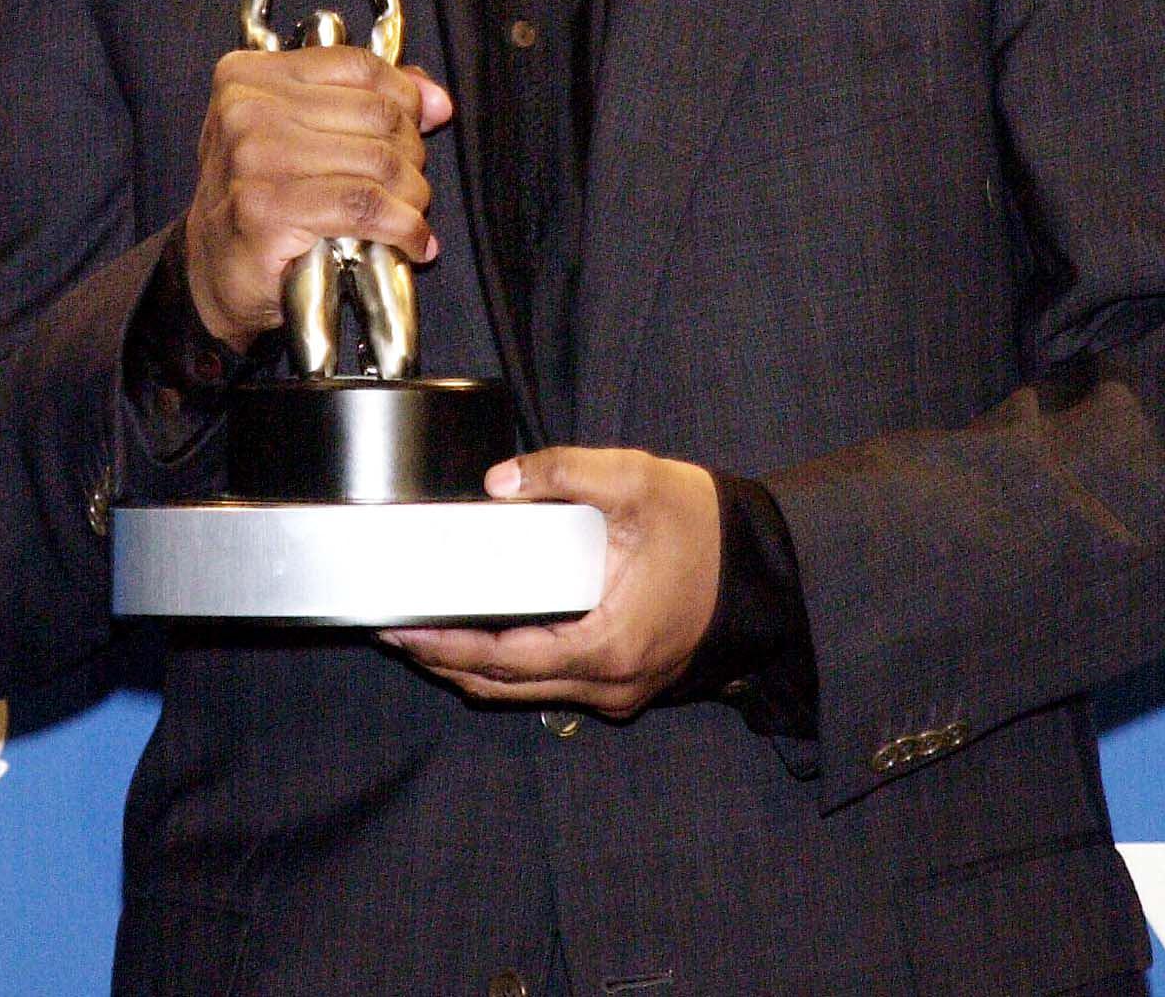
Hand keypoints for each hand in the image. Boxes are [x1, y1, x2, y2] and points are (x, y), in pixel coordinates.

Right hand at [183, 44, 452, 351]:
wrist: (212, 271)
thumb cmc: (261, 198)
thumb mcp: (299, 131)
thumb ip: (363, 100)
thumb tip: (434, 99)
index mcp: (250, 75)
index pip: (357, 66)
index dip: (406, 93)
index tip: (428, 119)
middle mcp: (246, 109)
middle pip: (376, 114)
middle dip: (412, 153)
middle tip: (411, 184)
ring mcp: (253, 159)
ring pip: (378, 161)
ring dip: (413, 195)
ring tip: (412, 214)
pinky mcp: (266, 210)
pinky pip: (364, 207)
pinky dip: (403, 227)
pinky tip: (411, 241)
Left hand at [382, 448, 720, 718]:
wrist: (768, 568)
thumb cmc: (706, 528)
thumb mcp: (636, 480)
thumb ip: (563, 471)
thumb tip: (497, 482)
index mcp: (608, 643)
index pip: (505, 659)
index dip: (446, 646)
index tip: (402, 629)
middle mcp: (610, 682)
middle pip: (506, 688)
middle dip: (445, 661)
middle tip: (396, 632)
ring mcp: (620, 689)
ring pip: (529, 692)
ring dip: (475, 667)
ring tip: (427, 636)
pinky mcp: (626, 680)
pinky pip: (555, 683)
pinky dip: (514, 666)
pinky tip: (488, 637)